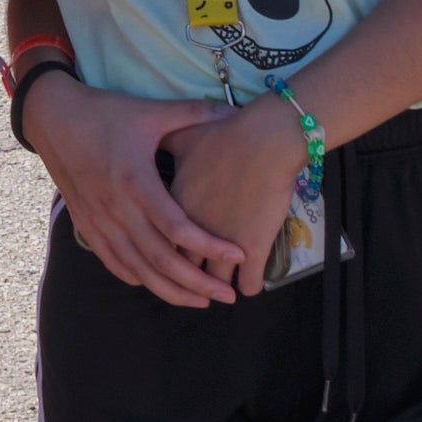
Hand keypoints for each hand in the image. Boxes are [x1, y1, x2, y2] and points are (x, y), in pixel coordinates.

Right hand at [23, 73, 247, 305]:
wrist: (51, 117)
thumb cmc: (103, 113)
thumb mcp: (148, 112)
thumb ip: (191, 114)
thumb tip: (231, 111)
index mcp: (136, 182)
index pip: (177, 227)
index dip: (209, 245)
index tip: (239, 253)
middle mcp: (116, 208)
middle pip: (160, 259)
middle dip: (196, 282)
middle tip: (226, 295)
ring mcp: (99, 220)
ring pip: (136, 269)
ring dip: (169, 290)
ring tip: (199, 301)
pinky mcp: (86, 224)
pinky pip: (112, 261)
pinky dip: (135, 277)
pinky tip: (155, 284)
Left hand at [162, 102, 310, 272]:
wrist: (264, 140)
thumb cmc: (224, 134)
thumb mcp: (184, 135)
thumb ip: (166, 142)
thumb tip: (156, 138)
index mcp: (169, 207)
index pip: (157, 243)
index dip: (167, 251)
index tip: (176, 253)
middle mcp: (189, 232)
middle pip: (182, 269)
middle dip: (190, 277)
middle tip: (199, 277)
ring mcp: (221, 244)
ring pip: (214, 284)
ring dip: (219, 287)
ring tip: (224, 284)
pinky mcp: (251, 250)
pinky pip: (248, 285)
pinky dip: (249, 286)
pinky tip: (249, 280)